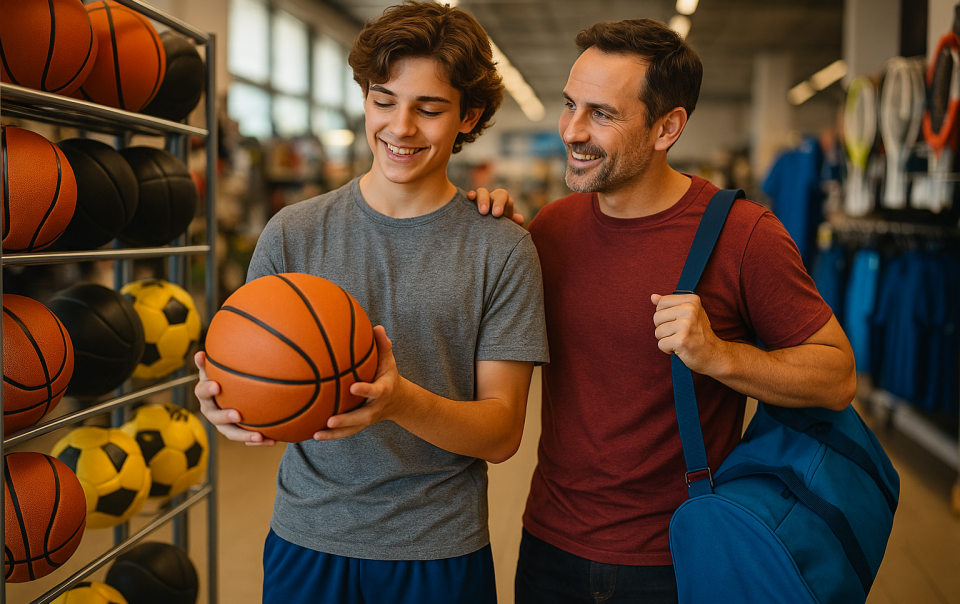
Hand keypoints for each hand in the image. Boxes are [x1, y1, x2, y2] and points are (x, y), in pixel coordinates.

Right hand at [193, 351, 274, 445]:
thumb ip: (208, 363)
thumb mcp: (213, 369)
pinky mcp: (235, 432)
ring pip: (231, 432)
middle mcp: (211, 412)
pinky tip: (273, 440)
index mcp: (205, 395)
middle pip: (215, 417)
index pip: (202, 392)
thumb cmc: (220, 378)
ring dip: (244, 435)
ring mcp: (222, 424)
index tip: (217, 385)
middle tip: (238, 415)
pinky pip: (246, 438)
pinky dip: (259, 440)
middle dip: (226, 416)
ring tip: (258, 436)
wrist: (226, 395)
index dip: (208, 389)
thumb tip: (199, 353)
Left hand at [313, 326, 406, 440]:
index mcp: (384, 390)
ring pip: (352, 429)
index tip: (353, 387)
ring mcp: (367, 419)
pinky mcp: (359, 425)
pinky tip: (312, 434)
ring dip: (335, 434)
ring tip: (317, 434)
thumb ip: (383, 346)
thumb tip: (377, 327)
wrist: (398, 401)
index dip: (366, 390)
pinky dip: (330, 435)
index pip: (376, 391)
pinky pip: (345, 432)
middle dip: (347, 420)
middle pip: (363, 417)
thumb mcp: (389, 360)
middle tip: (330, 421)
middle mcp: (375, 407)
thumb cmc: (387, 375)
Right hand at [467, 188, 524, 225]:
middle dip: (491, 201)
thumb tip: (519, 219)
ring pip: (482, 192)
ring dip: (481, 199)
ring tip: (478, 209)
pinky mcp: (471, 203)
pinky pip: (471, 195)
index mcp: (506, 203)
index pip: (506, 199)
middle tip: (484, 212)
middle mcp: (495, 199)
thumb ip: (514, 224)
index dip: (501, 204)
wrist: (490, 233)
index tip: (496, 214)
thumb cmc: (500, 230)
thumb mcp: (508, 228)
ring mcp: (483, 199)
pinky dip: (470, 195)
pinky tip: (468, 198)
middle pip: (496, 194)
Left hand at [651, 293, 727, 374]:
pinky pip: (661, 344)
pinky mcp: (681, 341)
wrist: (714, 354)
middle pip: (657, 317)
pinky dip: (667, 349)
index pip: (661, 302)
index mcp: (692, 301)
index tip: (677, 321)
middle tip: (679, 333)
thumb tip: (653, 297)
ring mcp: (686, 325)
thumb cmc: (698, 334)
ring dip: (666, 340)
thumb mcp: (688, 314)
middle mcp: (690, 310)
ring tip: (680, 340)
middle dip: (663, 328)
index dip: (664, 315)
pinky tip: (680, 348)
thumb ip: (670, 304)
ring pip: (658, 332)